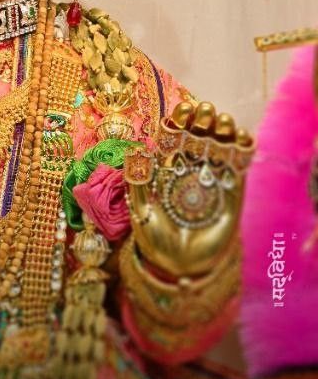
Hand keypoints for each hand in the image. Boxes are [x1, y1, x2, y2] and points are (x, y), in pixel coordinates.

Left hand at [124, 100, 253, 280]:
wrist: (180, 269)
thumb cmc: (154, 240)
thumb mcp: (141, 211)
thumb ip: (138, 182)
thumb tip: (135, 150)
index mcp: (168, 169)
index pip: (174, 137)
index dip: (179, 121)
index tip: (184, 109)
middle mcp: (190, 170)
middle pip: (198, 138)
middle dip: (202, 122)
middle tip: (206, 111)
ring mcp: (211, 181)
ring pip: (219, 149)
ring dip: (223, 132)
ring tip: (223, 121)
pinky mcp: (231, 196)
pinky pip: (238, 170)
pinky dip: (242, 152)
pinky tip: (242, 138)